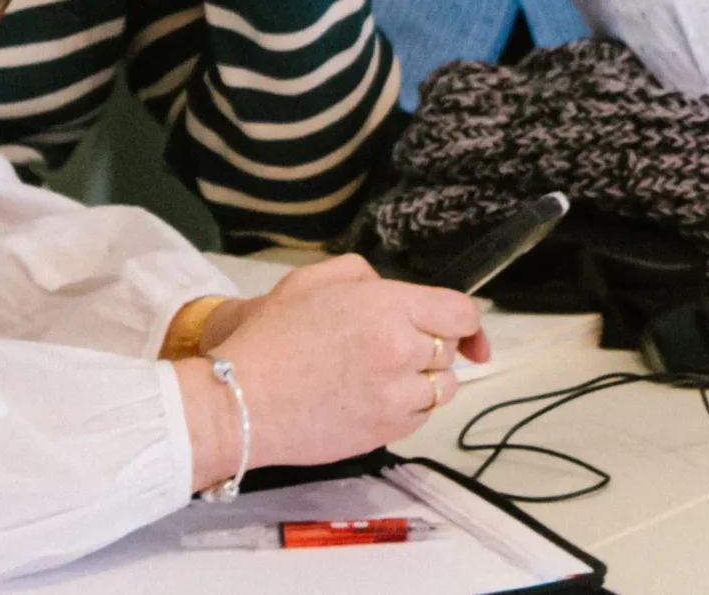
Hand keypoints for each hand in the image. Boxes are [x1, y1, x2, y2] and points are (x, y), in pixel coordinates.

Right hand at [177, 254, 488, 483]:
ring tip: (386, 374)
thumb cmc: (270, 339)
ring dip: (425, 380)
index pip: (462, 314)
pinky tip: (373, 398)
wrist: (240, 402)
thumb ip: (361, 274)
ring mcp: (395, 396)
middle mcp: (400, 350)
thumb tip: (389, 289)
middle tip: (399, 346)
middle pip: (452, 351)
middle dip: (435, 346)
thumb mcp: (311, 281)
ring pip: (442, 389)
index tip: (468, 332)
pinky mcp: (385, 433)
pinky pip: (419, 418)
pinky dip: (407, 408)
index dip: (469, 322)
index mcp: (387, 307)